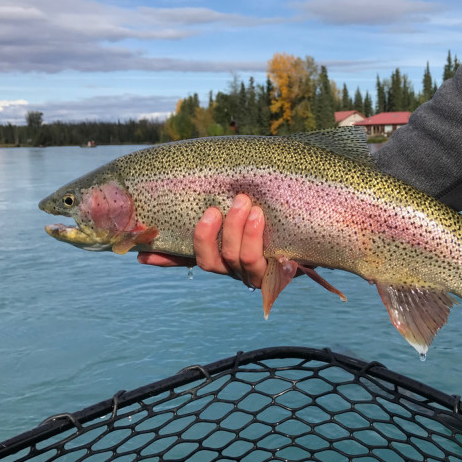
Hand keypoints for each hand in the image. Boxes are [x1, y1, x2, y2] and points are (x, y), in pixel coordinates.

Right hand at [137, 194, 267, 287]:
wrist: (319, 222)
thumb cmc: (275, 210)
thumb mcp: (246, 205)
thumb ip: (222, 200)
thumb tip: (187, 189)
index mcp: (221, 253)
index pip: (186, 259)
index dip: (165, 259)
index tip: (142, 255)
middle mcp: (234, 268)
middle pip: (210, 262)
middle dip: (210, 236)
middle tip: (217, 208)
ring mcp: (256, 272)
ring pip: (238, 260)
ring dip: (239, 231)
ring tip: (247, 204)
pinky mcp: (280, 273)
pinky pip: (263, 262)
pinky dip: (257, 238)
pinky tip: (260, 218)